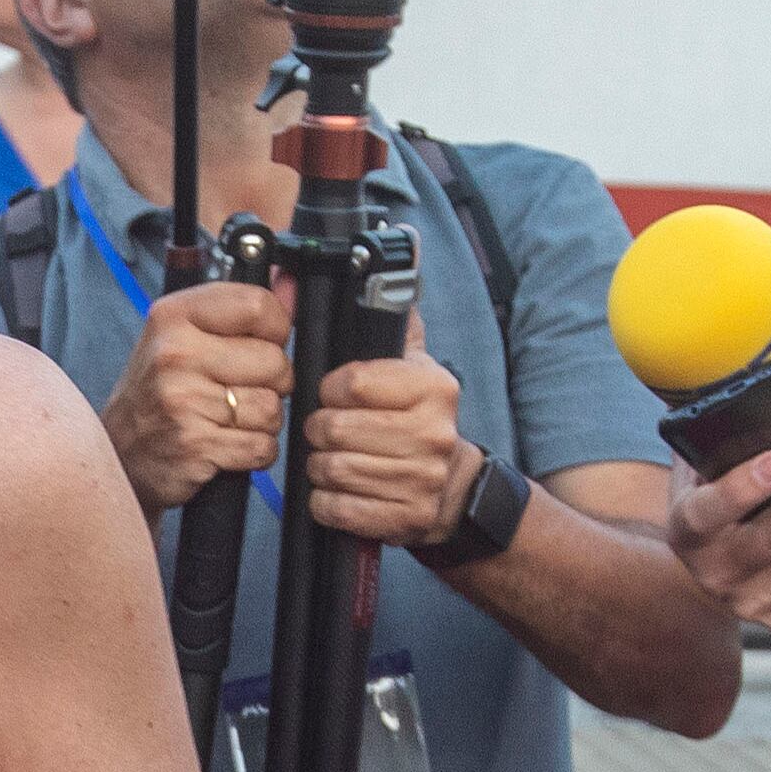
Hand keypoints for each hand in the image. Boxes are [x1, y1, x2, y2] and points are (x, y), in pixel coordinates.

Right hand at [99, 281, 289, 509]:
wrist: (117, 452)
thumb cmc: (157, 392)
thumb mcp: (185, 337)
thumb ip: (240, 310)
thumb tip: (291, 285)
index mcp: (173, 317)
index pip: (258, 306)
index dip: (273, 330)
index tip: (257, 344)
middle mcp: (174, 355)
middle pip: (274, 362)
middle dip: (270, 384)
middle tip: (235, 390)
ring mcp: (183, 401)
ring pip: (272, 408)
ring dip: (260, 422)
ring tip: (225, 420)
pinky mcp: (195, 445)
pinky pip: (261, 446)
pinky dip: (252, 452)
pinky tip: (225, 445)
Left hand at [302, 312, 471, 546]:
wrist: (451, 488)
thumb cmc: (413, 420)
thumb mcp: (411, 366)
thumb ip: (392, 320)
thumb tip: (402, 254)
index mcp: (434, 387)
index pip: (350, 382)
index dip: (330, 390)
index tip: (337, 396)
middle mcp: (434, 432)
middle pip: (333, 428)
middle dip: (319, 432)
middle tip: (331, 433)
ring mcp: (422, 478)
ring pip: (330, 469)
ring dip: (320, 468)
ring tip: (337, 460)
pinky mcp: (406, 517)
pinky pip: (336, 508)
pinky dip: (327, 502)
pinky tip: (342, 491)